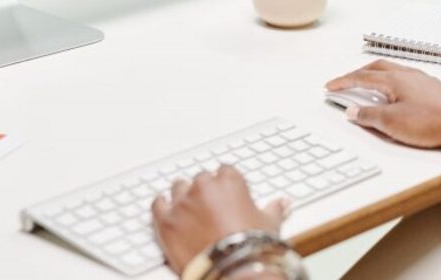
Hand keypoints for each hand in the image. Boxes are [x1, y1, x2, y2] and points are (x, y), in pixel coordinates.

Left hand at [151, 166, 289, 274]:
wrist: (234, 272)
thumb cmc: (252, 248)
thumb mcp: (270, 225)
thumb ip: (274, 209)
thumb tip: (282, 203)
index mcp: (229, 181)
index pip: (225, 171)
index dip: (226, 186)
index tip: (227, 196)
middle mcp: (204, 186)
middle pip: (201, 179)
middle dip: (205, 191)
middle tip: (211, 209)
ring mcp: (182, 203)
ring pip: (178, 187)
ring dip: (183, 196)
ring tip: (190, 211)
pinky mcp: (166, 221)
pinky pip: (158, 204)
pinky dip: (162, 205)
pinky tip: (165, 208)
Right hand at [326, 60, 440, 149]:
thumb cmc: (433, 121)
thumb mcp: (392, 123)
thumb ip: (369, 116)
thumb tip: (353, 111)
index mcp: (394, 79)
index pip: (361, 78)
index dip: (343, 82)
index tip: (331, 86)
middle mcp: (408, 74)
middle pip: (376, 67)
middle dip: (357, 74)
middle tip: (346, 82)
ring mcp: (422, 80)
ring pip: (392, 71)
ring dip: (375, 76)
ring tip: (367, 86)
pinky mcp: (432, 89)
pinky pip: (404, 78)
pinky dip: (391, 82)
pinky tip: (395, 94)